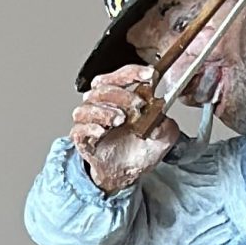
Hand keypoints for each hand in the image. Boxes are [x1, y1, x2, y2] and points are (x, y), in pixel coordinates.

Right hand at [70, 64, 178, 192]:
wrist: (127, 172)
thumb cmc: (139, 148)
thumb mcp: (164, 136)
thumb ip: (166, 124)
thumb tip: (162, 117)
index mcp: (119, 96)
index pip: (122, 76)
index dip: (134, 73)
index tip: (150, 75)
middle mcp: (101, 104)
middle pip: (103, 88)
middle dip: (122, 94)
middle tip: (138, 105)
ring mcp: (89, 121)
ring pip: (88, 106)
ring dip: (105, 110)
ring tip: (120, 119)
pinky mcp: (81, 139)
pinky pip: (79, 129)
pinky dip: (90, 128)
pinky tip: (101, 131)